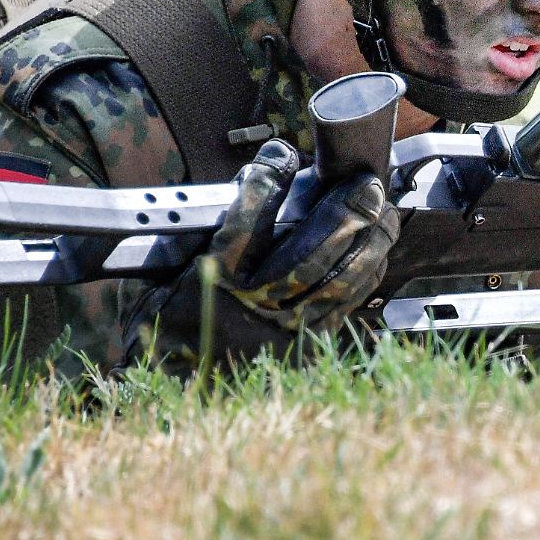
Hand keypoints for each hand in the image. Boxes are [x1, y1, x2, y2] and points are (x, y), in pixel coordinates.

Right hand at [123, 139, 398, 367]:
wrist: (178, 386)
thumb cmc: (168, 324)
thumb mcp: (158, 273)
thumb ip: (191, 234)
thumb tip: (237, 187)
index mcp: (210, 284)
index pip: (244, 224)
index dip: (266, 182)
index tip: (279, 153)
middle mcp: (251, 308)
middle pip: (306, 257)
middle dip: (341, 216)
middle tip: (363, 184)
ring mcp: (283, 331)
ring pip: (336, 283)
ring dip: (366, 243)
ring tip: (382, 210)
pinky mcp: (306, 347)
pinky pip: (343, 306)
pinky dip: (366, 274)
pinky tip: (376, 248)